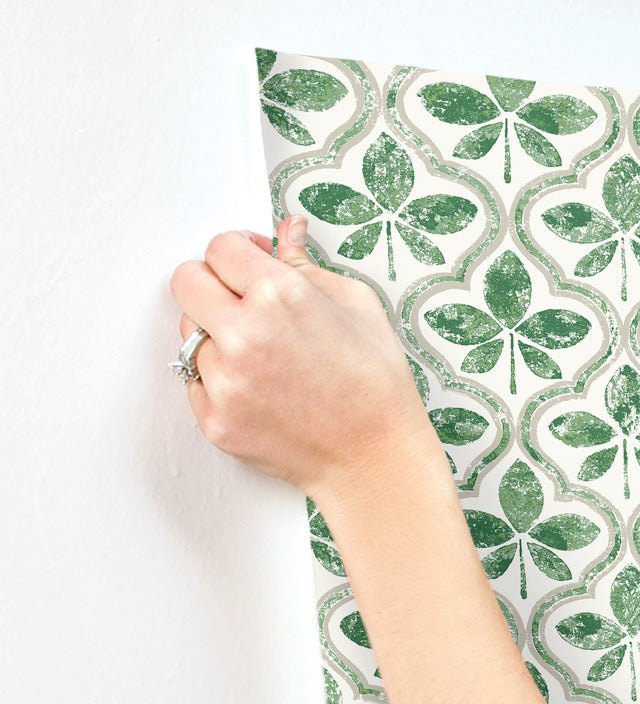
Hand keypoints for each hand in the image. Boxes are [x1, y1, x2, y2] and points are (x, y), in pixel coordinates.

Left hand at [169, 216, 430, 505]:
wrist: (376, 460)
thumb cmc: (377, 387)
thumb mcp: (358, 307)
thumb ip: (309, 265)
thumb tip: (287, 231)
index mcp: (280, 296)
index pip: (220, 248)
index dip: (238, 251)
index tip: (250, 263)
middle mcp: (244, 335)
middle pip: (186, 282)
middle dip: (212, 283)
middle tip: (242, 301)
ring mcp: (225, 382)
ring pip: (190, 334)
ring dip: (217, 336)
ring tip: (263, 356)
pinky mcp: (216, 420)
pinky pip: (196, 382)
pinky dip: (220, 380)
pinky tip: (261, 389)